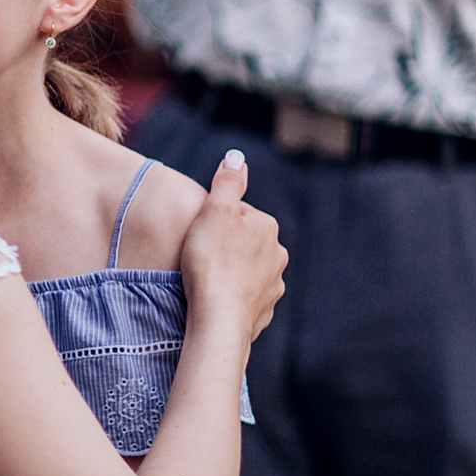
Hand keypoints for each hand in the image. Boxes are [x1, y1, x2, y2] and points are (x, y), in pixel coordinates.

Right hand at [180, 150, 286, 341]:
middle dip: (224, 246)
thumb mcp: (215, 211)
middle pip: (243, 242)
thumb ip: (228, 181)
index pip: (236, 214)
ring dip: (229, 272)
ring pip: (246, 271)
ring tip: (205, 280)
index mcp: (267, 227)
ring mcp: (272, 286)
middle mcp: (277, 255)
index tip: (198, 235)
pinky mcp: (263, 312)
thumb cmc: (211, 262)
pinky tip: (215, 300)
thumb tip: (237, 156)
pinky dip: (232, 297)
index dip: (212, 222)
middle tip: (199, 256)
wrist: (217, 319)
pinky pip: (245, 298)